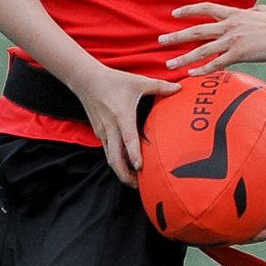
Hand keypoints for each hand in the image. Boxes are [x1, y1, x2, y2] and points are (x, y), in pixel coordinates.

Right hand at [71, 66, 179, 186]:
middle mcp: (111, 128)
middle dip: (125, 175)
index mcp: (122, 116)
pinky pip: (108, 151)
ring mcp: (103, 132)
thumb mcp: (138, 82)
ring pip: (110, 158)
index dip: (134, 155)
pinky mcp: (100, 133)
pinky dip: (117, 161)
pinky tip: (127, 164)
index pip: (128, 140)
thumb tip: (180, 88)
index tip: (141, 168)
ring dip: (121, 171)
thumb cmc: (113, 80)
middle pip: (115, 159)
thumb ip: (160, 86)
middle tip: (140, 186)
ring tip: (136, 181)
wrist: (86, 79)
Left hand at [160, 2, 265, 71]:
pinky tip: (192, 75)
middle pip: (196, 31)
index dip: (188, 10)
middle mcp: (229, 26)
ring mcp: (232, 40)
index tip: (174, 13)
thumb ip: (256, 10)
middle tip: (160, 40)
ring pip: (202, 49)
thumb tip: (255, 9)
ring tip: (169, 64)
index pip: (206, 9)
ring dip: (183, 57)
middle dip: (176, 36)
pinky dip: (203, 69)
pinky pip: (216, 63)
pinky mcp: (239, 54)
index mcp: (234, 14)